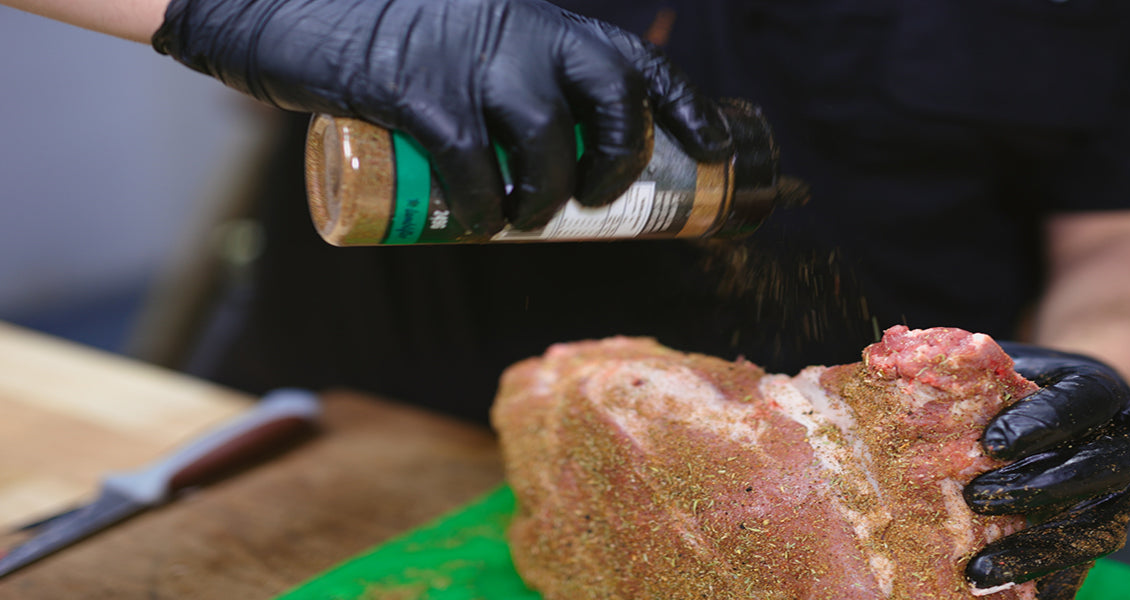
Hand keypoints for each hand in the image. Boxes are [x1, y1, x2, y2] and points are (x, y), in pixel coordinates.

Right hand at [153, 0, 732, 235]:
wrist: (292, 4)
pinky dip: (484, 211)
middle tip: (593, 203)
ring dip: (545, 203)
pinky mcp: (418, 97)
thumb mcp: (466, 32)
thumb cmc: (385, 29)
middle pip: (610, 107)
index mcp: (542, 20)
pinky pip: (474, 172)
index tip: (713, 149)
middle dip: (617, 165)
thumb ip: (510, 68)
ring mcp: (472, 64)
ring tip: (522, 222)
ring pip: (547, 150)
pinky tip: (473, 225)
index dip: (685, 108)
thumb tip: (550, 143)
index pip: (635, 61)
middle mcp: (522, 34)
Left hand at [963, 343, 1129, 598]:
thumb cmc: (1036, 383)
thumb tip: (905, 377)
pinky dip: (1048, 584)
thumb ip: (981, 372)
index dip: (1038, 424)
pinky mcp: (1110, 529)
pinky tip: (1005, 598)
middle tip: (974, 500)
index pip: (1077, 405)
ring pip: (1091, 528)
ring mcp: (1125, 493)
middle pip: (1090, 471)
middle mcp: (1126, 444)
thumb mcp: (1016, 363)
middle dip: (1032, 490)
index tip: (991, 443)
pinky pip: (1084, 563)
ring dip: (1035, 553)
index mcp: (1103, 393)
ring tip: (979, 571)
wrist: (1092, 406)